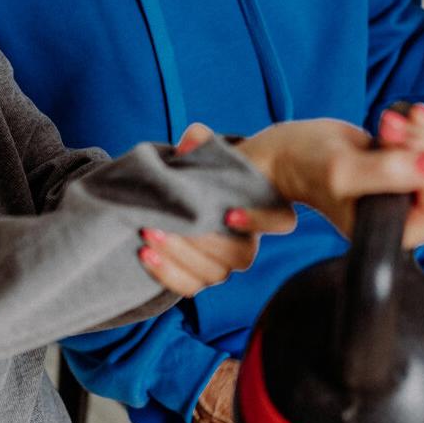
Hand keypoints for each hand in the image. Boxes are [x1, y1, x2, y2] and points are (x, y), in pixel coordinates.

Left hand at [137, 124, 295, 296]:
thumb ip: (202, 142)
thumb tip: (193, 135)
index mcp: (263, 209)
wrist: (188, 196)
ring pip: (214, 273)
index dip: (260, 221)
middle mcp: (250, 241)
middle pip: (239, 253)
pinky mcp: (203, 276)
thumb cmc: (206, 172)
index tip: (231, 213)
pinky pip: (191, 286)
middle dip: (200, 239)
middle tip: (164, 221)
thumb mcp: (208, 153)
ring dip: (178, 256)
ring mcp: (227, 263)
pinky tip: (144, 254)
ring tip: (149, 232)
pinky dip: (168, 275)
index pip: (279, 220)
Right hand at [235, 110, 423, 242]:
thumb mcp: (342, 171)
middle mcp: (403, 214)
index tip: (396, 150)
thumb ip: (387, 172)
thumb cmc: (306, 167)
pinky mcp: (406, 166)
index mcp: (390, 231)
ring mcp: (407, 189)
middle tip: (391, 129)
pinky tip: (406, 114)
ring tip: (391, 121)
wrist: (290, 151)